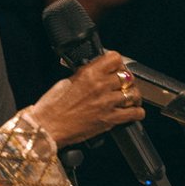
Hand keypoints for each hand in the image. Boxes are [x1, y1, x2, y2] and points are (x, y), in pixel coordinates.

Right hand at [24, 51, 145, 147]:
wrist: (47, 127)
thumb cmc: (51, 107)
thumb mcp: (66, 81)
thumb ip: (84, 75)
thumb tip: (94, 72)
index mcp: (89, 73)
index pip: (115, 58)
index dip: (117, 62)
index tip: (115, 66)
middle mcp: (101, 86)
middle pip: (127, 76)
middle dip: (126, 79)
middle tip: (122, 83)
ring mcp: (107, 103)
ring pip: (134, 94)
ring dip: (133, 95)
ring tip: (129, 98)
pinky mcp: (110, 119)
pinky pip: (134, 113)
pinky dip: (137, 112)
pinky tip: (132, 111)